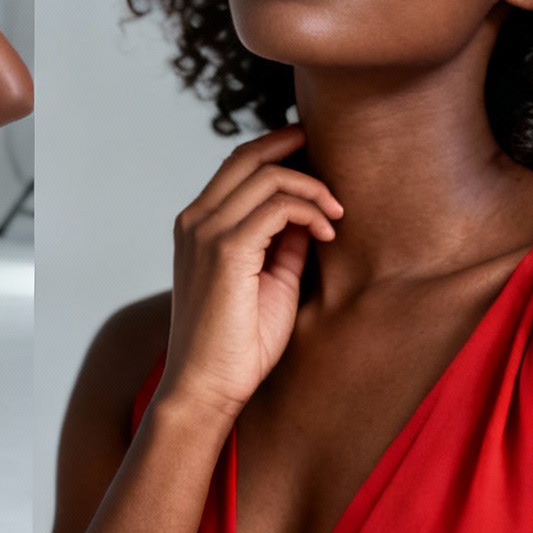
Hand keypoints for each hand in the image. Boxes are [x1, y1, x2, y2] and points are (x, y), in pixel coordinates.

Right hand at [156, 126, 342, 423]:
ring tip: (337, 214)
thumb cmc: (237, 344)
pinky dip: (309, 211)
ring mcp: (207, 233)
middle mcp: (196, 221)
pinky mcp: (225, 250)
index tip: (313, 149)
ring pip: (266, 176)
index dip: (275, 147)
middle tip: (332, 150)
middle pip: (247, 156)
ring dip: (312, 187)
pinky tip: (327, 233)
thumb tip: (311, 213)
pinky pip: (276, 207)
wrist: (206, 389)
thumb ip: (285, 243)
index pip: (236, 164)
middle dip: (292, 143)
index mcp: (199, 226)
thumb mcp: (270, 280)